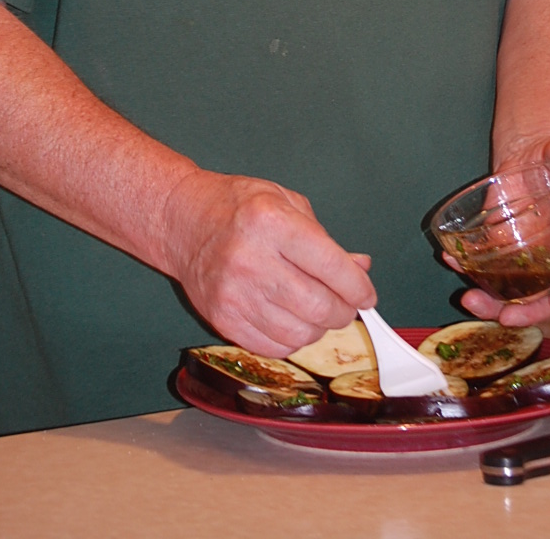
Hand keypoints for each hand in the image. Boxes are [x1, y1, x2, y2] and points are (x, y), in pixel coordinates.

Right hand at [156, 167, 374, 355]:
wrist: (182, 222)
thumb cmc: (236, 206)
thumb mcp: (285, 202)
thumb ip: (324, 238)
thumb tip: (360, 269)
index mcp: (271, 222)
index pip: (330, 265)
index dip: (358, 286)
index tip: (367, 295)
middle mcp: (251, 259)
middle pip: (318, 306)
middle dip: (343, 311)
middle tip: (345, 305)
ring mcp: (234, 294)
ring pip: (299, 333)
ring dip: (319, 328)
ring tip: (317, 311)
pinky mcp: (222, 319)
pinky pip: (273, 347)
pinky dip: (292, 340)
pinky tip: (291, 320)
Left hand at [449, 130, 549, 327]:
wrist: (544, 148)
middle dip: (528, 312)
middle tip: (505, 317)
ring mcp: (538, 255)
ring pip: (521, 290)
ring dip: (495, 301)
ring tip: (471, 300)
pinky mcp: (511, 245)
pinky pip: (495, 266)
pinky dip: (473, 269)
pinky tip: (453, 262)